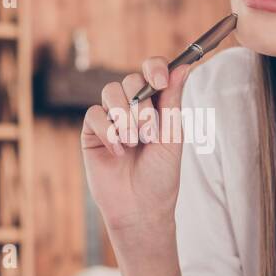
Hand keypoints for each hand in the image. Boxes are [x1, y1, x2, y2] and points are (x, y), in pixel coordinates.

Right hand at [80, 57, 193, 238]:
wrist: (140, 208)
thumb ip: (173, 102)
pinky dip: (108, 131)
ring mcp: (111, 119)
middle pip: (131, 79)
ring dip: (124, 117)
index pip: (152, 71)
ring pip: (110, 91)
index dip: (155, 68)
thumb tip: (183, 67)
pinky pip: (94, 114)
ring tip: (133, 143)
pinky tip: (117, 151)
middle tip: (148, 134)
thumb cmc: (160, 176)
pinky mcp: (92, 133)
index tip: (160, 82)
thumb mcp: (172, 137)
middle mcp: (132, 108)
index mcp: (156, 106)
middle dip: (141, 105)